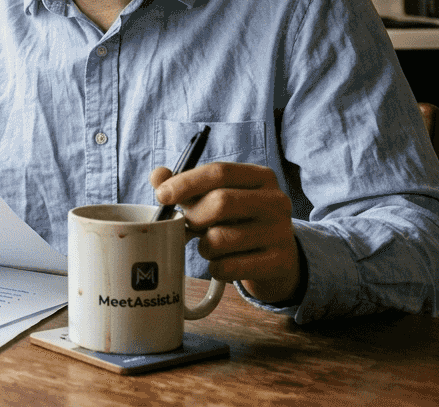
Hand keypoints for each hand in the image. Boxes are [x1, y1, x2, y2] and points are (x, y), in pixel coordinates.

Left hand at [149, 162, 300, 303]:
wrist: (277, 260)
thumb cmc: (237, 222)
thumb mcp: (215, 198)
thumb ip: (186, 185)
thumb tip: (158, 175)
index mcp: (260, 177)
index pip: (220, 171)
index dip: (186, 182)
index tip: (162, 195)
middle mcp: (276, 201)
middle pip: (221, 202)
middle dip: (194, 217)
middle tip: (189, 226)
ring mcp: (281, 232)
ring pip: (221, 239)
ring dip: (204, 246)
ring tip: (210, 246)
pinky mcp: (278, 263)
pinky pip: (228, 267)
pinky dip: (215, 268)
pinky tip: (223, 263)